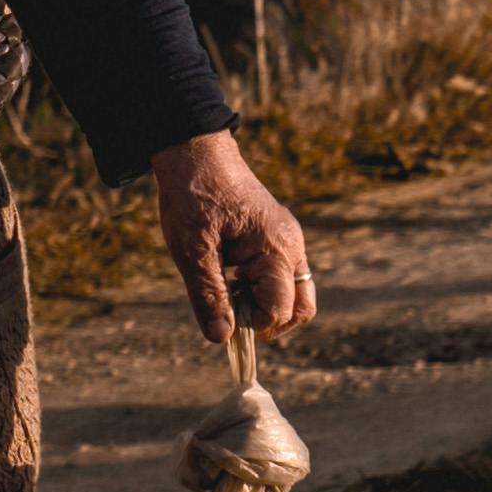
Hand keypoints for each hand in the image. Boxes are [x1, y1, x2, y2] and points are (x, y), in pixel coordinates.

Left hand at [154, 132, 316, 347]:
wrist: (196, 153)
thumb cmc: (193, 196)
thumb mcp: (191, 249)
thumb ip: (209, 295)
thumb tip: (222, 338)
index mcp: (277, 248)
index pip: (279, 310)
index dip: (250, 325)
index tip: (220, 318)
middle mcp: (292, 246)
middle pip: (300, 308)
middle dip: (267, 323)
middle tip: (229, 314)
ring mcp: (288, 242)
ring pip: (294, 294)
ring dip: (263, 305)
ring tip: (226, 292)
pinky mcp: (277, 239)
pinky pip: (282, 277)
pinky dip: (260, 289)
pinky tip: (229, 276)